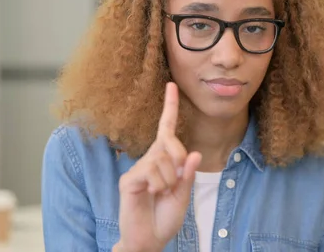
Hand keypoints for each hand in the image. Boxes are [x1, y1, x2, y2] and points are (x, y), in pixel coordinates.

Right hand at [115, 82, 201, 251]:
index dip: (170, 107)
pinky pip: (152, 171)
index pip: (166, 130)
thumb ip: (188, 175)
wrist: (149, 240)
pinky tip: (152, 194)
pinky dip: (159, 185)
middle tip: (175, 183)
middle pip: (170, 142)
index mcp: (163, 161)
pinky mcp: (129, 180)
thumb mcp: (183, 196)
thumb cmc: (164, 218)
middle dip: (180, 159)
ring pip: (163, 160)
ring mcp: (138, 169)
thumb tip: (194, 153)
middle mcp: (149, 160)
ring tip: (161, 194)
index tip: (172, 86)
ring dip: (170, 181)